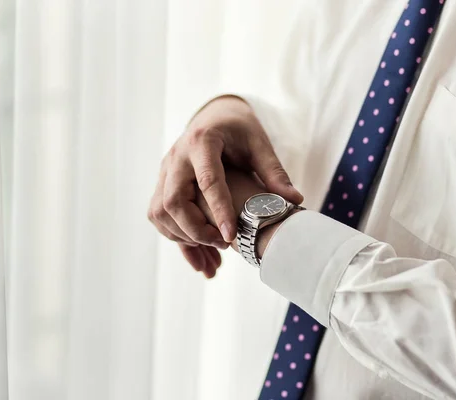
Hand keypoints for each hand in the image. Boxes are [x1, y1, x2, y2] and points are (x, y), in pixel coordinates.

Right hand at [148, 96, 302, 276]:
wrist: (214, 117)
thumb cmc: (240, 130)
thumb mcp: (259, 143)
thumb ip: (273, 171)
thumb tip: (295, 199)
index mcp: (203, 141)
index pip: (208, 180)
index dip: (219, 211)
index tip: (231, 237)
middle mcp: (177, 156)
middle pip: (173, 200)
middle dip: (196, 229)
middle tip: (224, 244)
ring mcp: (165, 170)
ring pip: (160, 212)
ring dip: (184, 238)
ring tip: (214, 256)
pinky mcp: (163, 183)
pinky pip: (160, 216)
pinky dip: (177, 238)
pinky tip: (200, 255)